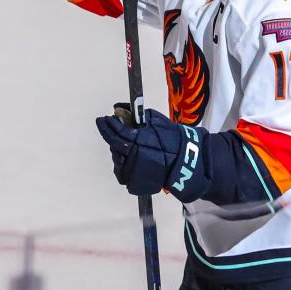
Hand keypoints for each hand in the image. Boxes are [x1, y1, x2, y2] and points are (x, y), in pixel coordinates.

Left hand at [95, 107, 209, 201]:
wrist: (187, 161)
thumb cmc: (173, 139)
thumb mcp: (155, 120)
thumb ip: (135, 114)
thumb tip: (118, 107)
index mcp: (138, 140)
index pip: (116, 131)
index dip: (107, 124)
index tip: (103, 119)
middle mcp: (133, 155)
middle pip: (114, 144)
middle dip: (108, 133)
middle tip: (106, 126)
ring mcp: (133, 170)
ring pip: (117, 159)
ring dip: (116, 150)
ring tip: (121, 143)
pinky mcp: (135, 182)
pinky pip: (122, 173)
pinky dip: (122, 165)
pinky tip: (125, 158)